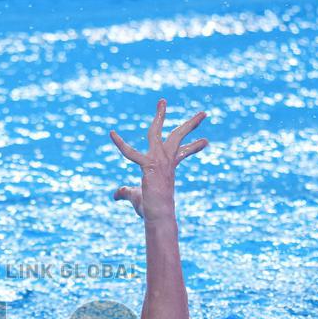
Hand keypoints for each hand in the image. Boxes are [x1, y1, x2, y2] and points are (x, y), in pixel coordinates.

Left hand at [109, 99, 206, 219]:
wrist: (158, 217)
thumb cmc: (150, 209)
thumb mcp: (136, 197)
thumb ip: (126, 192)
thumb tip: (115, 195)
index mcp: (168, 167)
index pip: (183, 152)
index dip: (194, 147)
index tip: (206, 142)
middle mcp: (166, 161)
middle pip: (178, 137)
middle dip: (190, 124)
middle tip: (203, 113)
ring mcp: (158, 161)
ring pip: (159, 134)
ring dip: (159, 116)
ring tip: (162, 101)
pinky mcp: (148, 166)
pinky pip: (130, 153)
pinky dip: (119, 144)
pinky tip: (111, 134)